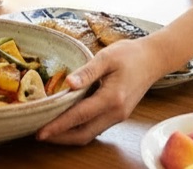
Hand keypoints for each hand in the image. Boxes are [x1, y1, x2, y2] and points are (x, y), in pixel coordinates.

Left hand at [36, 38, 163, 144]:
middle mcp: (115, 113)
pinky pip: (95, 128)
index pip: (79, 116)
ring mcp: (118, 116)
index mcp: (112, 98)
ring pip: (89, 134)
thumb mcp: (106, 57)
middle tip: (39, 133)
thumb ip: (87, 71)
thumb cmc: (130, 55)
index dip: (58, 125)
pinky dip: (79, 129)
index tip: (40, 132)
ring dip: (68, 135)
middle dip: (60, 137)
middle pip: (83, 134)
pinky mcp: (118, 115)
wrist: (153, 59)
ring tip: (49, 129)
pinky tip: (66, 121)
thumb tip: (69, 84)